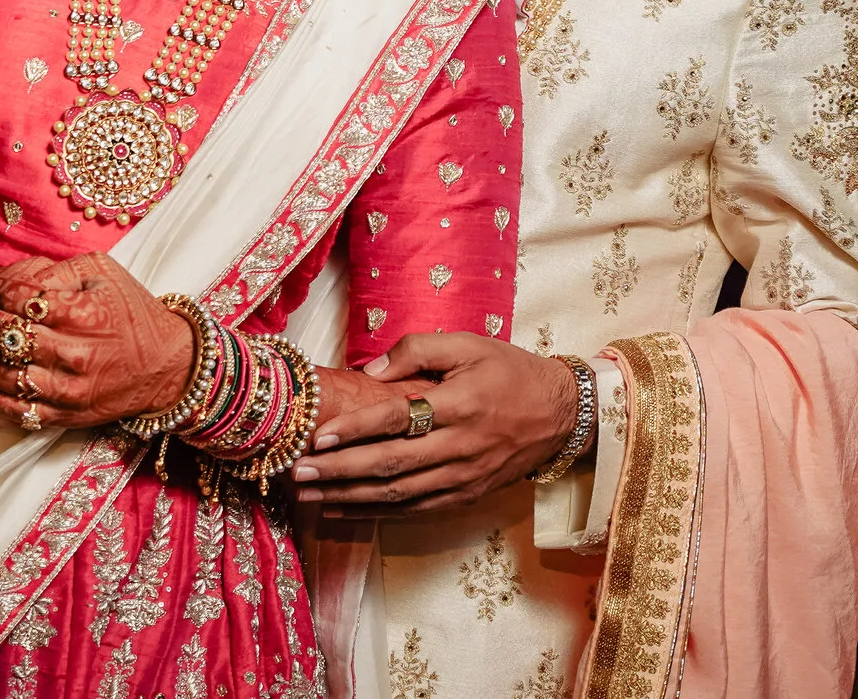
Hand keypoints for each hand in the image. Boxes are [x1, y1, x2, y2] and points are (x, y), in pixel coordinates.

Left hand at [0, 254, 194, 431]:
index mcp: (84, 314)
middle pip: (5, 336)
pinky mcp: (63, 416)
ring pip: (1, 376)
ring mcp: (66, 391)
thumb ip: (55, 270)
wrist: (166, 367)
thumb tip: (4, 277)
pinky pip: (11, 410)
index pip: (20, 300)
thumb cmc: (132, 312)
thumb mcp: (103, 273)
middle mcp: (73, 355)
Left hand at [293, 333, 578, 515]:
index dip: (355, 429)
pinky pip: (414, 510)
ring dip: (348, 497)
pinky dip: (375, 513)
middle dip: (339, 471)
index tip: (318, 435)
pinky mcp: (464, 496)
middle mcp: (461, 446)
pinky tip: (342, 510)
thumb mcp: (469, 344)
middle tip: (298, 470)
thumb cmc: (508, 371)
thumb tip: (369, 372)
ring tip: (308, 494)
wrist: (559, 414)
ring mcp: (463, 478)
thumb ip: (417, 349)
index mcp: (460, 404)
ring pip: (398, 494)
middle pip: (391, 463)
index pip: (398, 419)